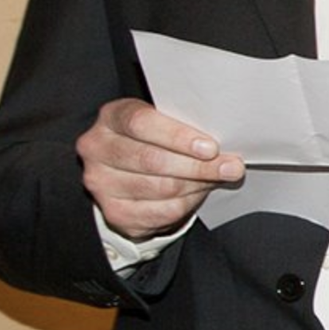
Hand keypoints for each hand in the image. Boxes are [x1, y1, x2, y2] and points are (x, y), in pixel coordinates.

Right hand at [77, 98, 242, 241]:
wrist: (131, 173)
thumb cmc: (156, 140)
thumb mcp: (166, 124)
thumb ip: (188, 129)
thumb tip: (225, 149)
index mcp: (112, 117)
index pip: (141, 123)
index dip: (177, 136)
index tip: (210, 147)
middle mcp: (97, 148)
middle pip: (151, 159)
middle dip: (197, 166)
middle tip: (231, 168)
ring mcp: (101, 182)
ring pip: (160, 188)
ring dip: (197, 184)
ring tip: (218, 178)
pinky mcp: (114, 211)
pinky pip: (160, 212)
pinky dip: (187, 204)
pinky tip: (198, 193)